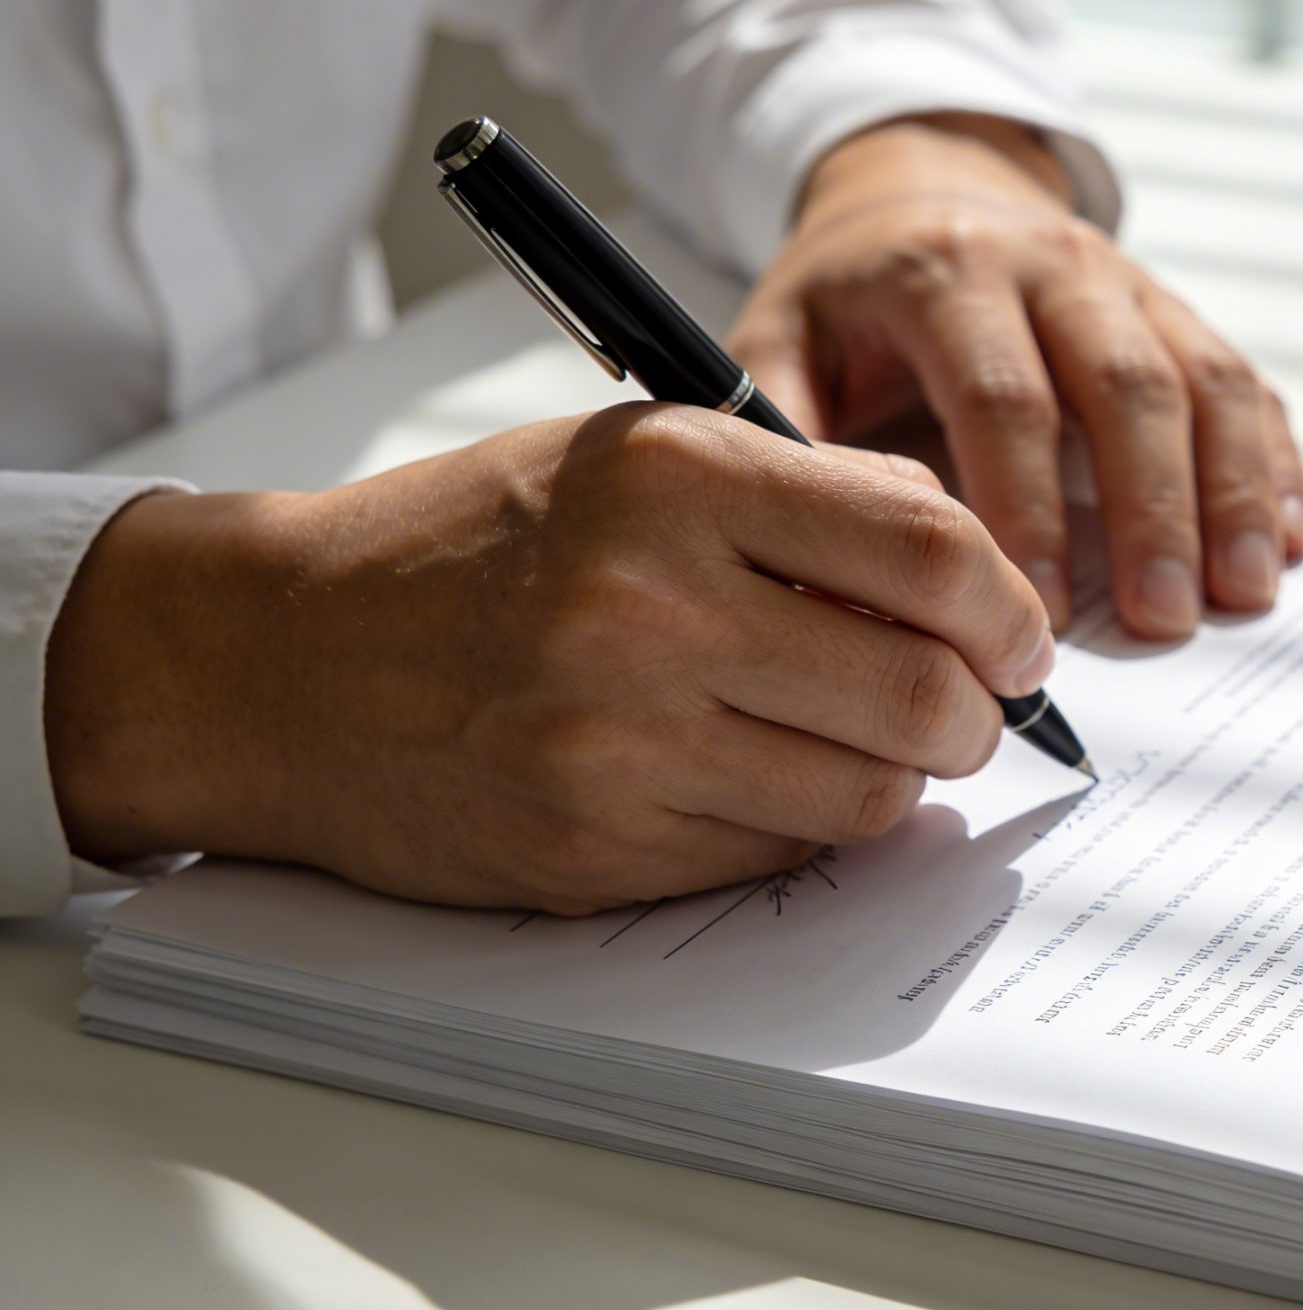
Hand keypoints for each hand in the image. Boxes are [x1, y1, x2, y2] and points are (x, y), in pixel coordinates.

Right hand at [43, 405, 1052, 912]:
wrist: (276, 655)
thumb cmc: (472, 545)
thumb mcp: (635, 454)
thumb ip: (808, 496)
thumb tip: (975, 576)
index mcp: (676, 478)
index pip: (933, 555)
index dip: (1010, 609)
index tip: (1019, 635)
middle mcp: (649, 606)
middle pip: (925, 695)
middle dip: (977, 713)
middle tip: (966, 706)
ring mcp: (620, 741)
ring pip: (870, 794)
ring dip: (897, 778)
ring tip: (856, 741)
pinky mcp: (596, 848)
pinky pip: (780, 855)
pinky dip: (800, 824)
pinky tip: (751, 778)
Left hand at [727, 115, 1302, 638]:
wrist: (921, 190)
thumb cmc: (848, 300)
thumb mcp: (779, 341)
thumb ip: (786, 436)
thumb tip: (812, 560)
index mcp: (947, 273)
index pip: (1004, 396)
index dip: (1028, 508)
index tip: (1035, 612)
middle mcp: (1054, 266)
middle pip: (1126, 387)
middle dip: (1151, 512)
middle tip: (1162, 620)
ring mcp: (1132, 286)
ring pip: (1205, 382)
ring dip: (1232, 494)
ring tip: (1243, 596)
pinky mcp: (1180, 315)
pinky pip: (1246, 383)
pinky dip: (1274, 465)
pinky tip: (1286, 543)